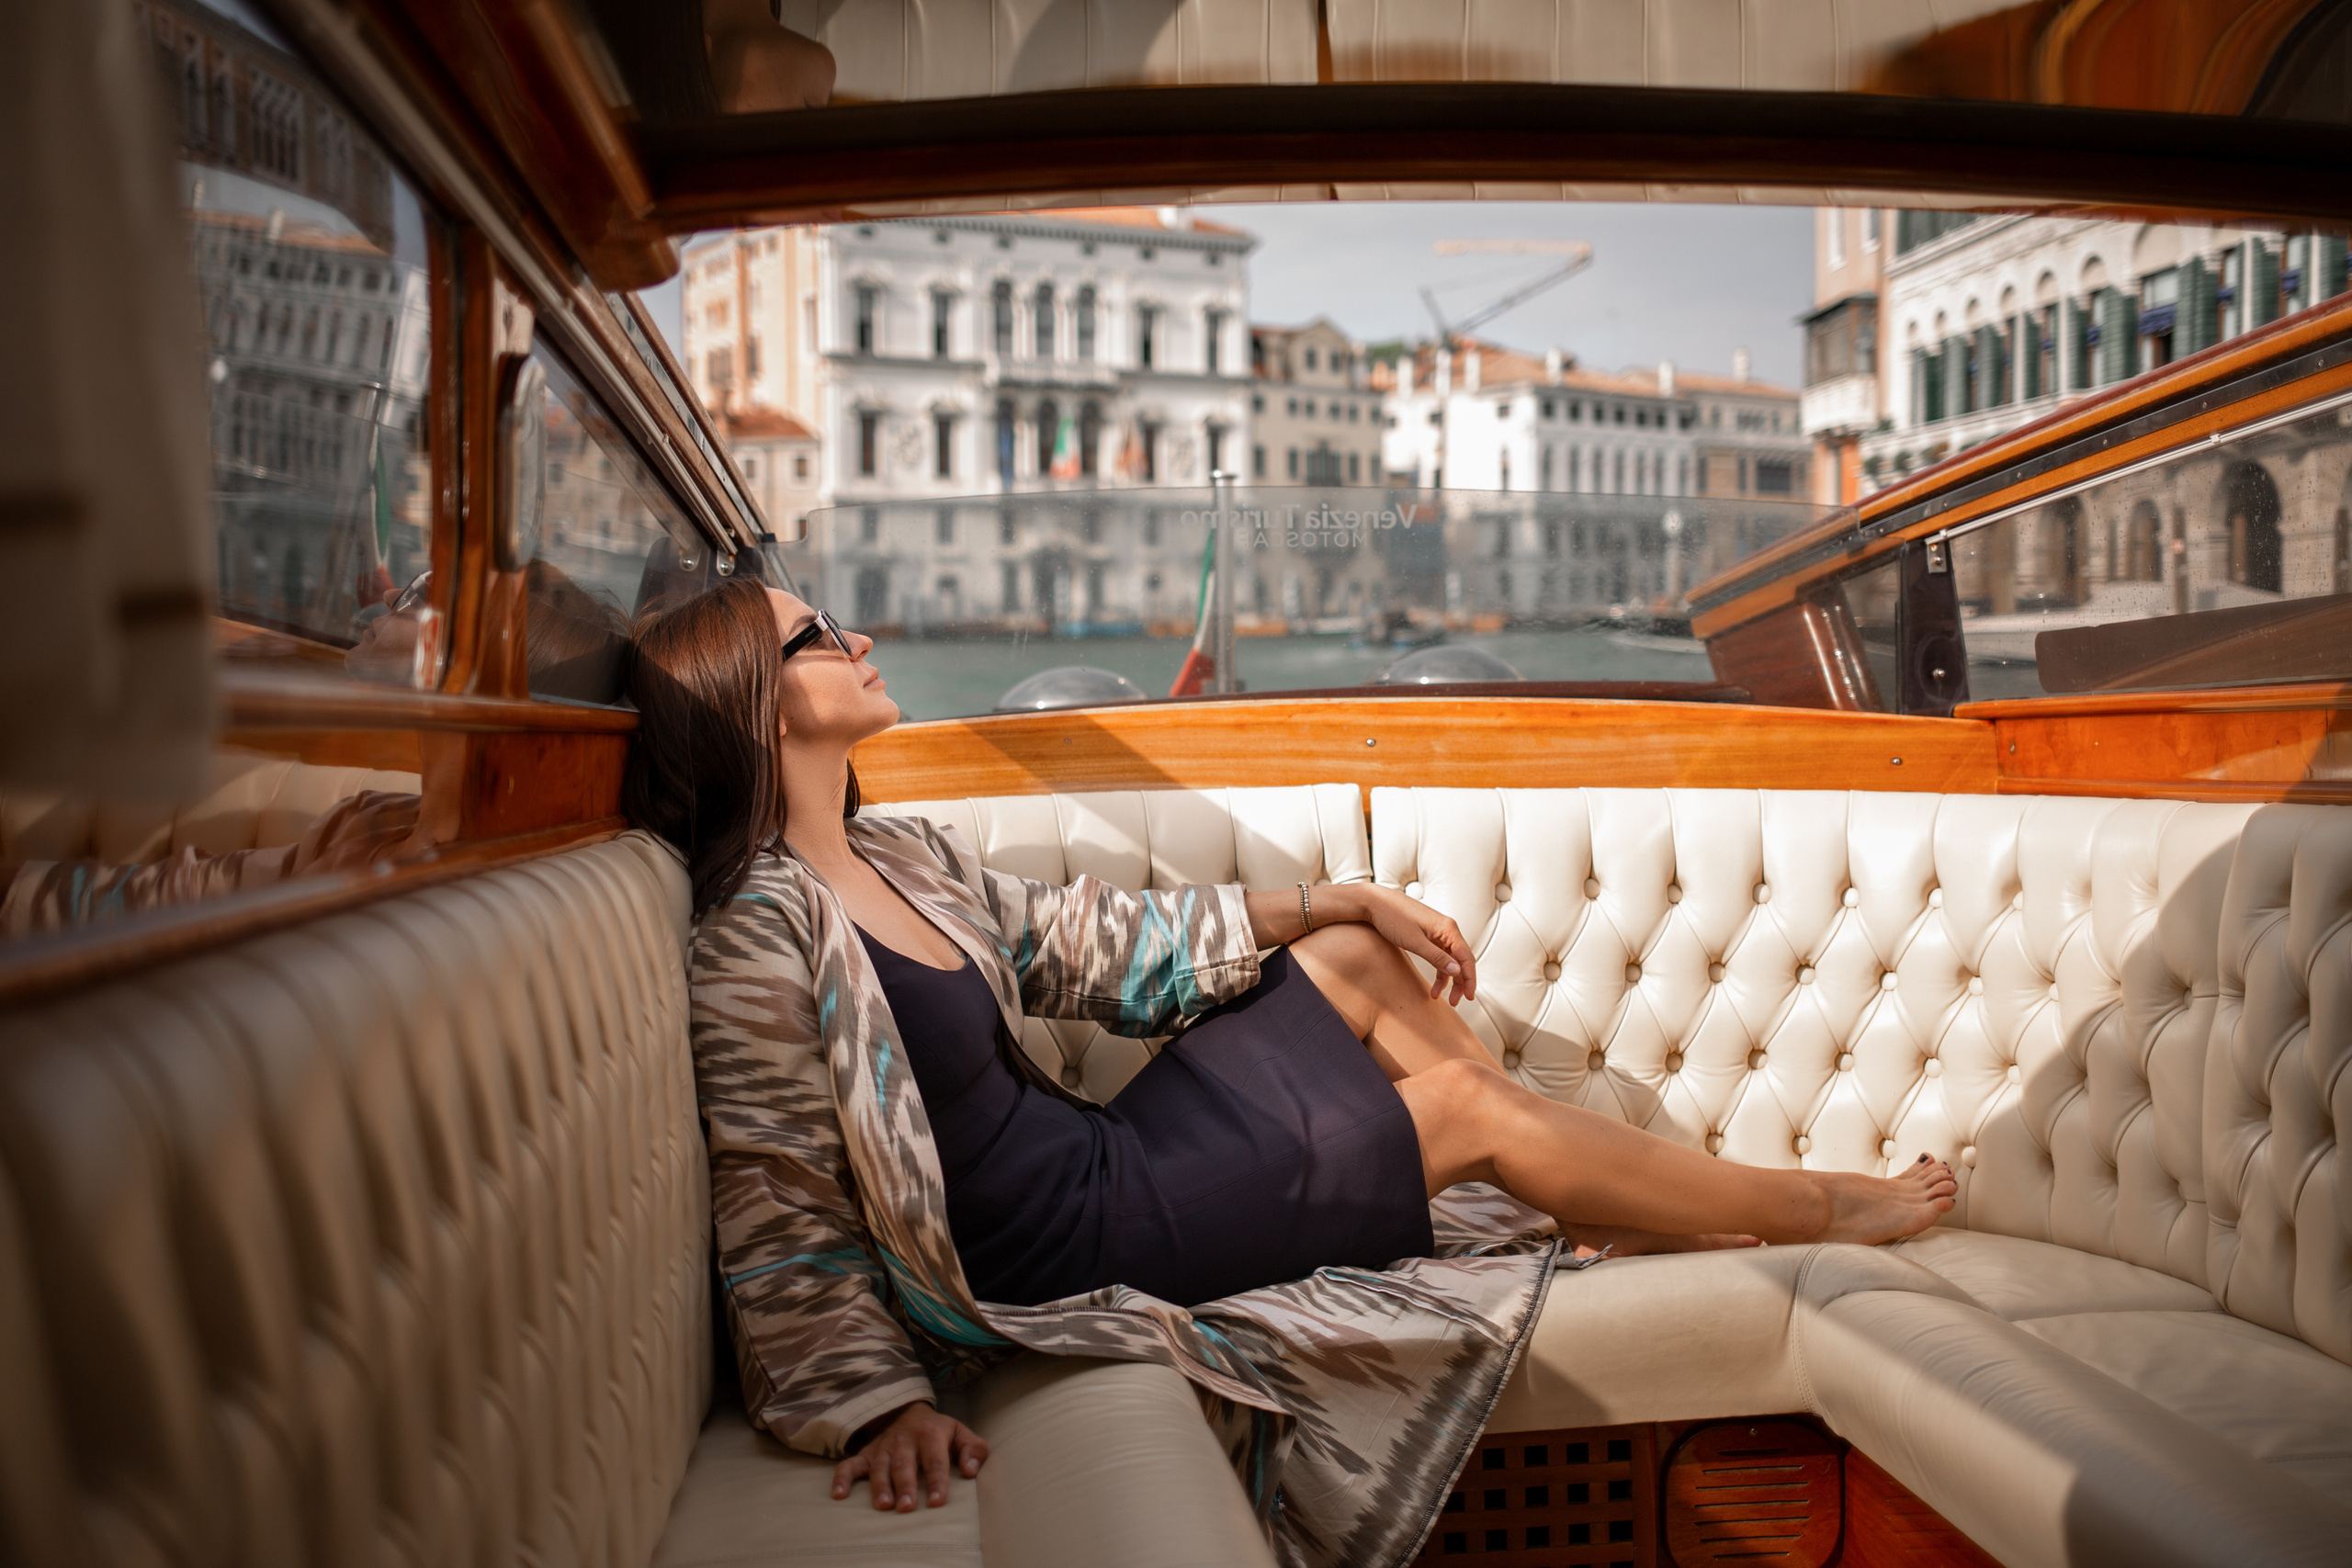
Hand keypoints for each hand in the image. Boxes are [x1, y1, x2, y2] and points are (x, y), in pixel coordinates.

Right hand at [831, 1401, 986, 1511]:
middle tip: (906, 1507)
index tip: (937, 1502)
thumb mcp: (961, 1433)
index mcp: (930, 1434)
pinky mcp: (865, 1453)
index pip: (935, 1460)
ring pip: (879, 1467)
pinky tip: (839, 1494)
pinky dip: (843, 1478)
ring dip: (880, 1486)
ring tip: (883, 1505)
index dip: (937, 1481)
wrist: (906, 1410)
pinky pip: (850, 1464)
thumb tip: (970, 1470)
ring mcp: (883, 1447)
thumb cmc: (938, 1431)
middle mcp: (904, 1439)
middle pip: (904, 1465)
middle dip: (905, 1486)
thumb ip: (974, 1449)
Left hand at [1357, 885, 1477, 1004]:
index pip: (1467, 957)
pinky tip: (1433, 986)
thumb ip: (1437, 957)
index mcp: (1448, 929)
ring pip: (1450, 959)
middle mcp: (1447, 929)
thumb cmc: (1393, 919)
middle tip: (1456, 1002)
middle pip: (1461, 960)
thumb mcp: (1414, 942)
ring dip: (1448, 979)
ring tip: (1439, 997)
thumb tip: (1458, 971)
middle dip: (1460, 982)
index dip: (1470, 979)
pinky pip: (1440, 956)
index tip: (1469, 997)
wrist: (1374, 903)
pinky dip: (1438, 971)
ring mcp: (1438, 932)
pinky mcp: (1428, 935)